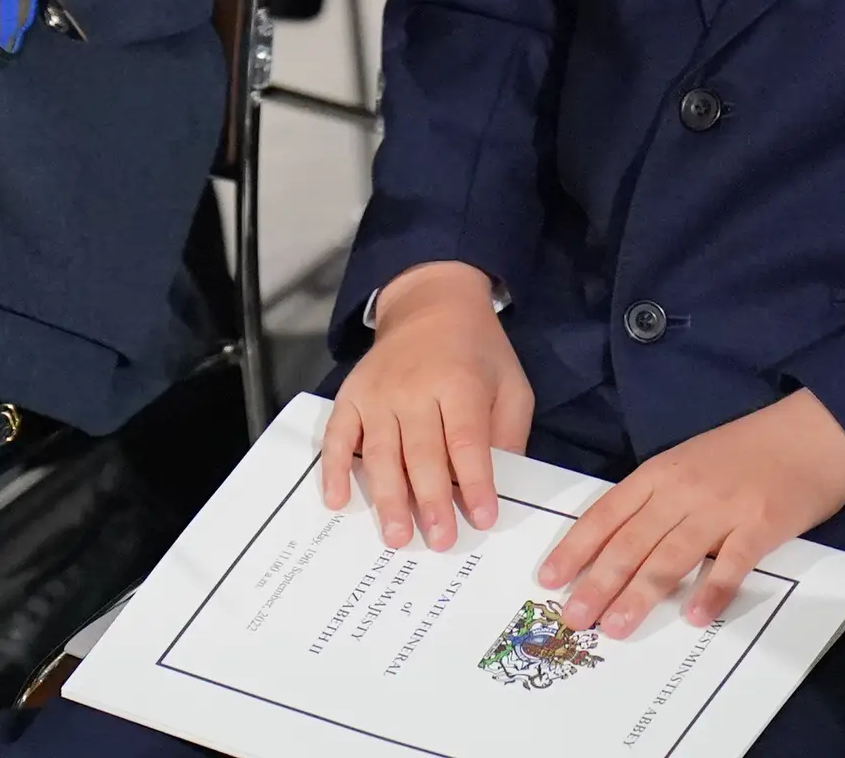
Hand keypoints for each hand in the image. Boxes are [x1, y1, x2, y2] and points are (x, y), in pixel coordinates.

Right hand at [318, 263, 531, 551]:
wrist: (431, 303)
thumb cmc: (477, 352)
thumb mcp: (510, 383)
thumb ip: (508, 433)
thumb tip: (500, 486)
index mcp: (458, 382)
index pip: (466, 441)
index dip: (474, 483)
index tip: (482, 519)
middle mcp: (413, 388)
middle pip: (421, 452)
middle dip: (431, 500)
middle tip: (439, 541)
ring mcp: (377, 393)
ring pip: (381, 452)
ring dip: (387, 497)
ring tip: (396, 537)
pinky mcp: (351, 396)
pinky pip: (337, 435)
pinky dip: (334, 469)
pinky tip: (337, 501)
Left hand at [534, 390, 844, 637]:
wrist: (811, 433)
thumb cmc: (745, 451)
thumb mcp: (688, 462)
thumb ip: (657, 500)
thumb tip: (617, 545)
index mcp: (660, 473)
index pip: (607, 513)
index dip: (576, 547)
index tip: (549, 578)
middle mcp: (683, 491)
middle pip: (631, 541)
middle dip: (598, 582)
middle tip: (573, 617)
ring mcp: (722, 508)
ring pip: (672, 556)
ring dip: (641, 594)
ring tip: (617, 627)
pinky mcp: (761, 525)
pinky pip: (732, 563)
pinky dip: (712, 590)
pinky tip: (694, 617)